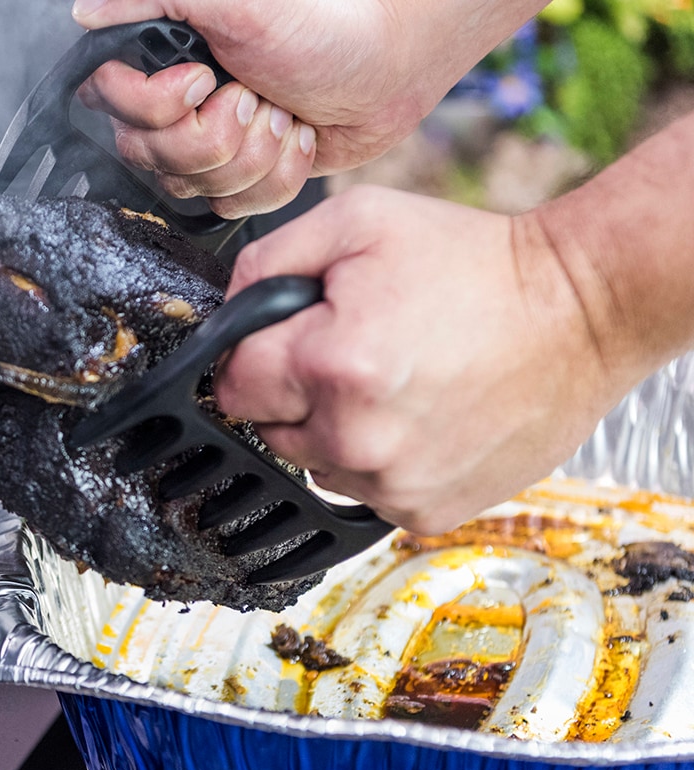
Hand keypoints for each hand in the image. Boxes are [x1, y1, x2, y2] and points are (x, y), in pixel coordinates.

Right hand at [72, 0, 548, 215]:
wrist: (387, 68)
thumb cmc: (320, 25)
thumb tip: (84, 13)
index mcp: (164, 58)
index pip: (115, 106)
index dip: (158, 109)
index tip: (203, 81)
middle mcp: (181, 106)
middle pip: (156, 159)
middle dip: (218, 136)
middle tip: (255, 95)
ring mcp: (215, 147)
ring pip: (199, 189)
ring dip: (253, 155)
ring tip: (283, 115)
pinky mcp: (248, 179)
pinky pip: (238, 207)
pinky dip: (276, 178)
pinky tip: (295, 140)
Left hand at [212, 184, 614, 533]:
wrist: (578, 315)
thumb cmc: (474, 266)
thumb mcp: (358, 223)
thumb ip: (266, 264)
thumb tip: (224, 315)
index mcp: (331, 366)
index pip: (231, 385)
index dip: (252, 356)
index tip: (286, 341)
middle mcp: (355, 440)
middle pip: (267, 430)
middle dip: (293, 392)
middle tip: (354, 353)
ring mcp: (391, 484)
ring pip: (314, 464)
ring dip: (335, 430)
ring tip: (395, 385)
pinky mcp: (423, 512)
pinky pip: (363, 490)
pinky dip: (378, 461)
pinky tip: (419, 419)